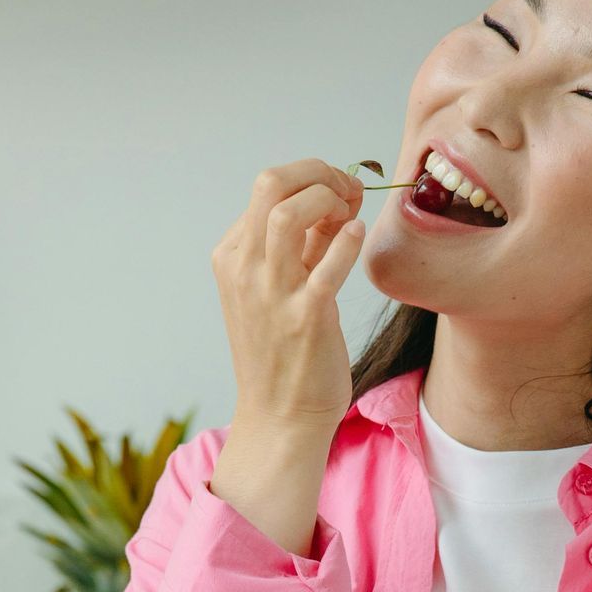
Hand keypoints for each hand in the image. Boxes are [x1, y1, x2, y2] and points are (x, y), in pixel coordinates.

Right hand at [208, 158, 365, 553]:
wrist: (280, 418)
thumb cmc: (284, 352)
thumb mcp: (278, 288)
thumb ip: (299, 245)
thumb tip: (329, 201)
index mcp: (233, 256)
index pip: (268, 186)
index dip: (313, 178)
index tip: (341, 194)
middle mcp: (244, 269)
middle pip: (271, 183)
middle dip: (319, 173)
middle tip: (348, 191)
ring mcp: (271, 293)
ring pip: (289, 212)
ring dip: (330, 198)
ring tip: (351, 214)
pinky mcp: (304, 318)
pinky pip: (327, 265)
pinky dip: (347, 241)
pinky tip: (358, 237)